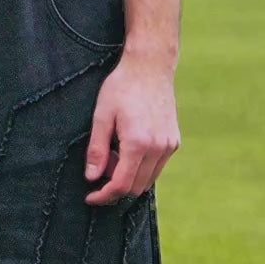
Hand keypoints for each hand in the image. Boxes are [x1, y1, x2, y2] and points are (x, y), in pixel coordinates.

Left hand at [83, 54, 178, 205]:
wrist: (150, 67)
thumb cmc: (122, 87)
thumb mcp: (101, 116)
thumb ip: (97, 149)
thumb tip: (92, 177)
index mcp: (138, 143)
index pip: (121, 185)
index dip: (104, 196)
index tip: (90, 197)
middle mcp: (158, 148)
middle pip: (136, 188)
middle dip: (115, 186)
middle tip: (101, 166)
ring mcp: (169, 146)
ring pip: (147, 180)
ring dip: (128, 177)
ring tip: (114, 152)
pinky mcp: (174, 142)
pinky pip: (156, 167)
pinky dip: (140, 167)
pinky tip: (128, 147)